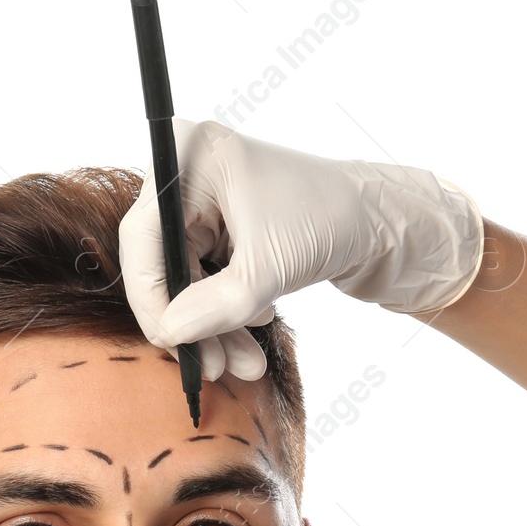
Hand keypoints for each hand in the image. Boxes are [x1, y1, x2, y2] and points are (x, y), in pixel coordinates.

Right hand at [118, 119, 485, 380]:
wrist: (382, 222)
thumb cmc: (332, 221)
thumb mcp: (269, 270)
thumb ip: (215, 307)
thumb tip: (169, 334)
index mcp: (189, 156)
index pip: (144, 236)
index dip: (151, 297)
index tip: (170, 343)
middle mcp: (189, 171)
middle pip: (163, 261)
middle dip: (191, 320)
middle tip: (211, 368)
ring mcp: (204, 199)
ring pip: (186, 277)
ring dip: (212, 324)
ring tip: (245, 362)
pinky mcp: (222, 224)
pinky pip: (205, 276)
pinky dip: (226, 309)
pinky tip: (256, 323)